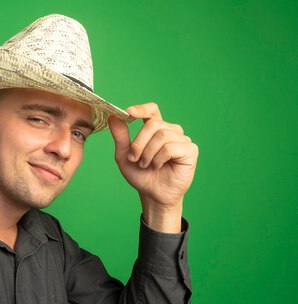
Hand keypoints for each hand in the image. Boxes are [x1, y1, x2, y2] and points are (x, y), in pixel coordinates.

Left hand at [108, 103, 198, 230]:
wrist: (152, 194)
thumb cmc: (141, 175)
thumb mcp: (124, 155)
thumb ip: (120, 136)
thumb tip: (113, 117)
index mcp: (155, 129)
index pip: (152, 111)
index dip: (142, 109)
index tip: (129, 112)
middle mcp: (170, 131)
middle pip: (153, 124)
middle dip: (139, 143)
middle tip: (135, 159)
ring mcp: (182, 140)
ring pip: (162, 135)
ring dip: (148, 153)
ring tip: (146, 165)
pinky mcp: (190, 150)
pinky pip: (171, 147)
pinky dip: (159, 159)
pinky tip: (158, 166)